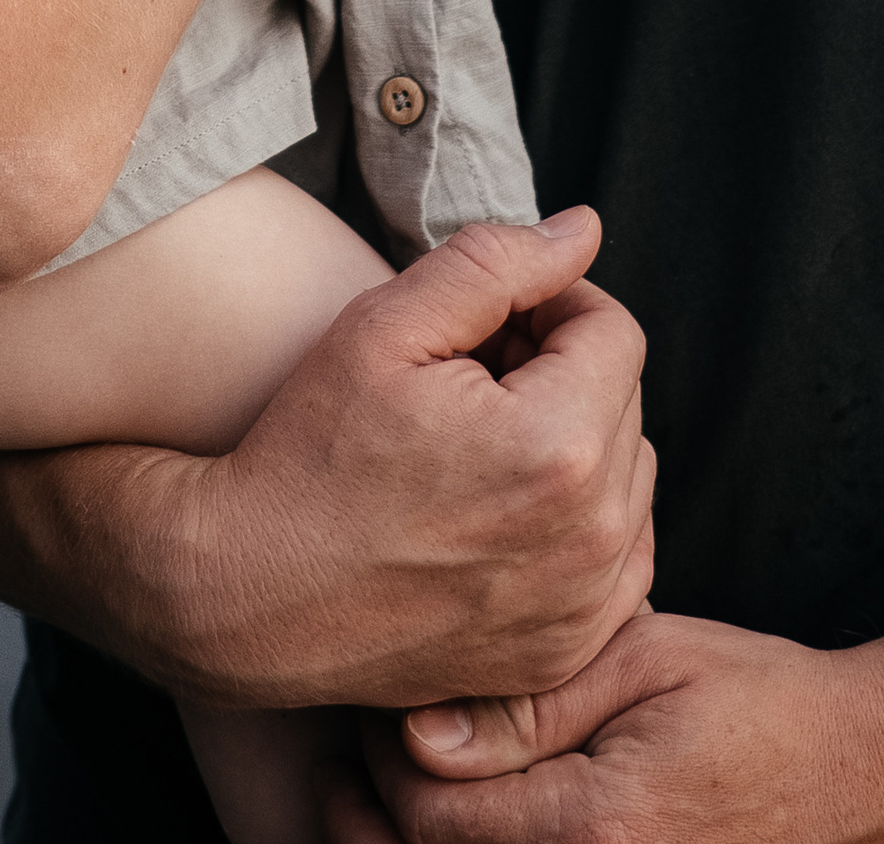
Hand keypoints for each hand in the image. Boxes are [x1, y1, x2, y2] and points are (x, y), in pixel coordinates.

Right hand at [156, 212, 657, 713]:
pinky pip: (617, 558)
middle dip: (558, 371)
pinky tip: (497, 510)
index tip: (490, 319)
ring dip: (573, 443)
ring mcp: (586, 608)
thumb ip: (496, 263)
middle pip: (622, 402)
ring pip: (625, 478)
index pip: (614, 332)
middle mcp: (593, 538)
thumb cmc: (313, 452)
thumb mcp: (385, 326)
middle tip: (468, 377)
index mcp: (558, 446)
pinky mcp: (568, 654)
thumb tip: (584, 229)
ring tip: (477, 443)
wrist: (257, 594)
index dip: (551, 302)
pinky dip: (575, 521)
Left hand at [326, 615, 883, 843]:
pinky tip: (458, 827)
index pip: (432, 818)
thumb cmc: (759, 700)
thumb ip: (528, 703)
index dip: (380, 765)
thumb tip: (416, 734)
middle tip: (348, 764)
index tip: (373, 709)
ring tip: (375, 801)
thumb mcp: (643, 664)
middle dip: (372, 822)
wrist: (871, 774)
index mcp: (598, 827)